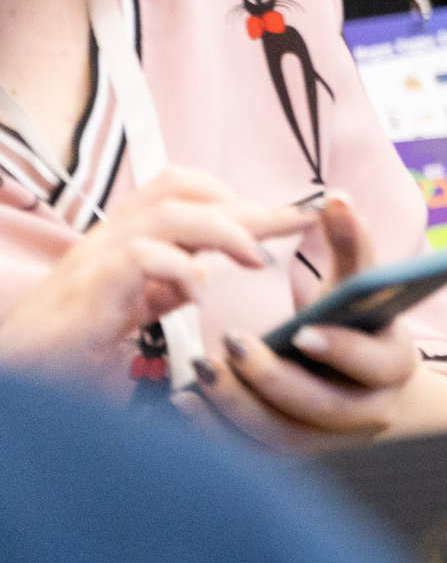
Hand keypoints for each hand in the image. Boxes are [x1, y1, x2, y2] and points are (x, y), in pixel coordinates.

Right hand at [0, 168, 314, 384]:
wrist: (14, 371)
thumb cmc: (67, 342)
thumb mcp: (129, 310)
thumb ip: (163, 288)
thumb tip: (202, 277)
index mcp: (126, 235)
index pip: (190, 194)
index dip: (245, 199)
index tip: (300, 214)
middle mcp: (113, 235)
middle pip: (187, 191)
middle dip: (251, 205)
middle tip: (301, 222)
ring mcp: (99, 255)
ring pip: (171, 212)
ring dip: (225, 229)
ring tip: (258, 259)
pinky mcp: (91, 285)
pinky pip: (142, 255)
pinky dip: (180, 270)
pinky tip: (198, 295)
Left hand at [183, 194, 446, 449]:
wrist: (368, 383)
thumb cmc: (361, 321)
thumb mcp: (361, 283)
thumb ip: (350, 242)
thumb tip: (335, 199)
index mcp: (394, 366)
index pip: (372, 364)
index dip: (339, 349)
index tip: (302, 331)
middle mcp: (369, 413)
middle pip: (321, 408)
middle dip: (272, 379)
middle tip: (229, 344)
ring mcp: (331, 442)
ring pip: (283, 437)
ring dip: (237, 406)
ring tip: (200, 370)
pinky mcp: (294, 457)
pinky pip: (254, 455)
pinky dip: (217, 433)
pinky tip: (186, 402)